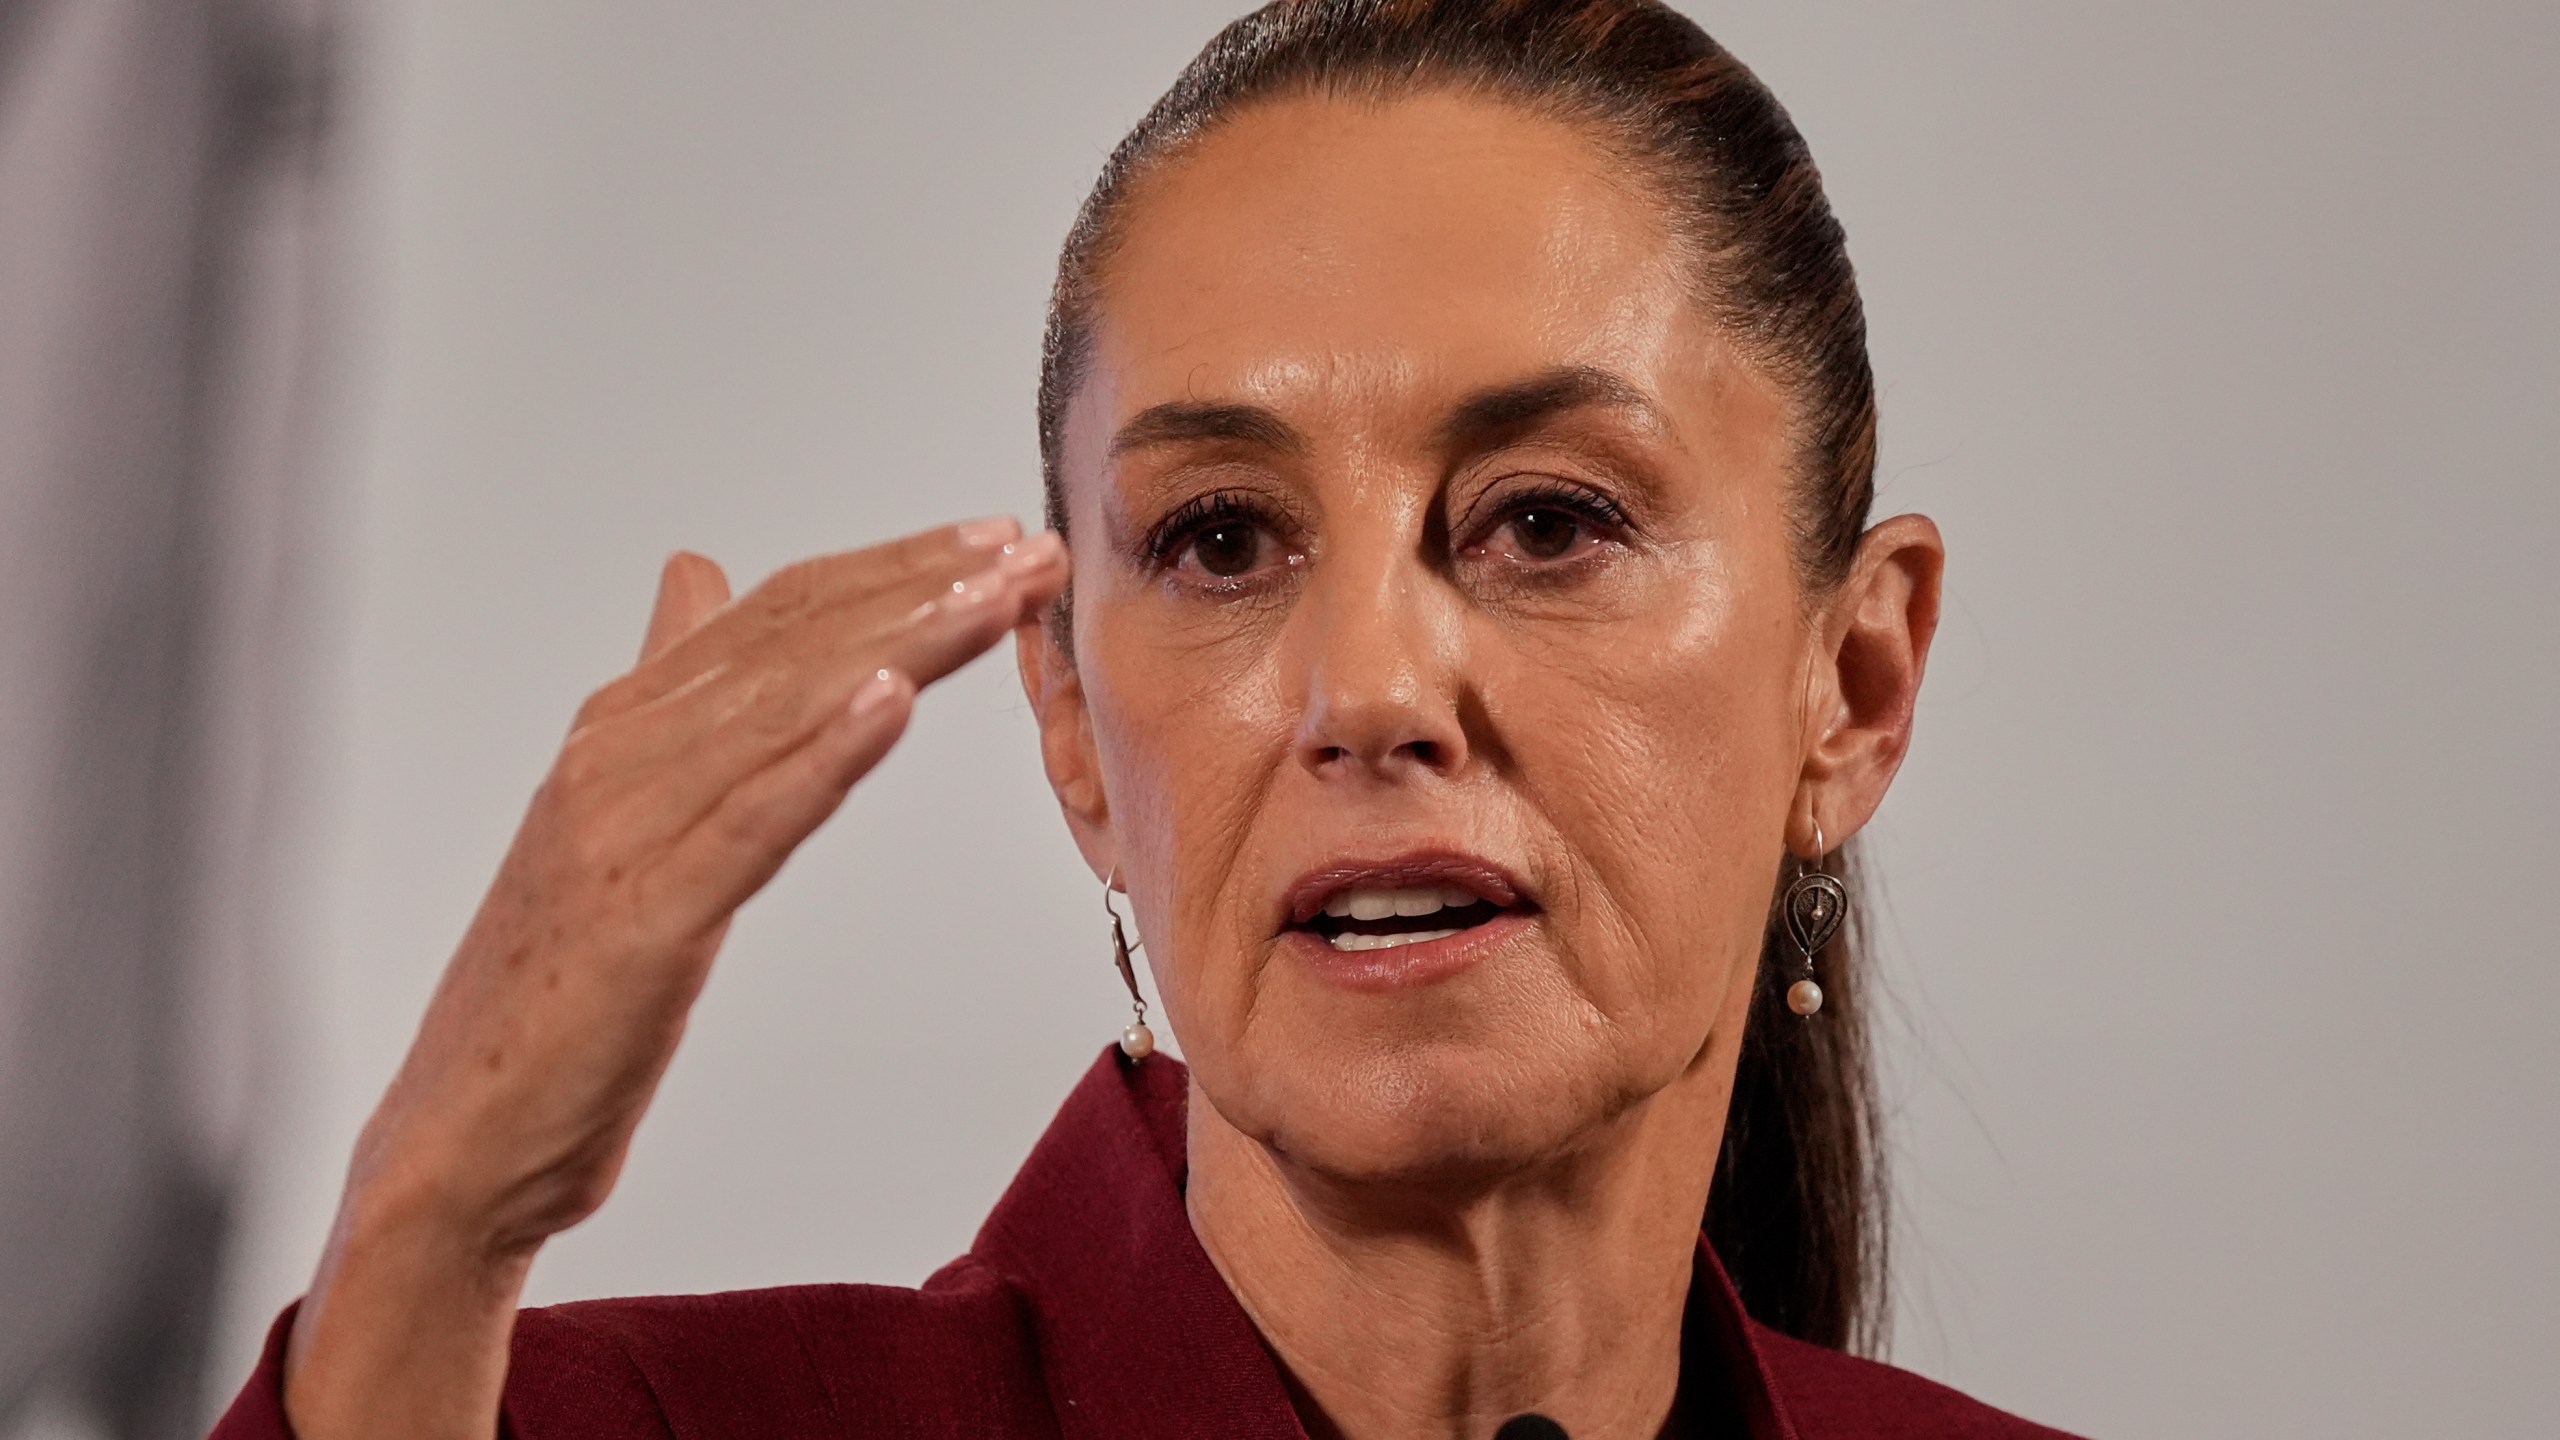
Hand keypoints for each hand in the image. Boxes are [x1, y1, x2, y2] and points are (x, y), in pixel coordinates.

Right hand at [282, 516, 1065, 1439]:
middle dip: (924, 586)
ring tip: (997, 598)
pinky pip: (747, 823)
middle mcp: (619, 757)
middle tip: (1033, 550)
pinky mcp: (640, 921)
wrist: (463, 1141)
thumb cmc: (557, 990)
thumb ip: (672, 694)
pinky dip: (820, 757)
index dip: (894, 566)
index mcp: (624, 728)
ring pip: (783, 708)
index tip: (997, 539)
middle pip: (794, 641)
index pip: (778, 613)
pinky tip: (891, 704)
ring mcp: (623, 833)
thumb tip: (696, 575)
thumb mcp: (625, 816)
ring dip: (904, 643)